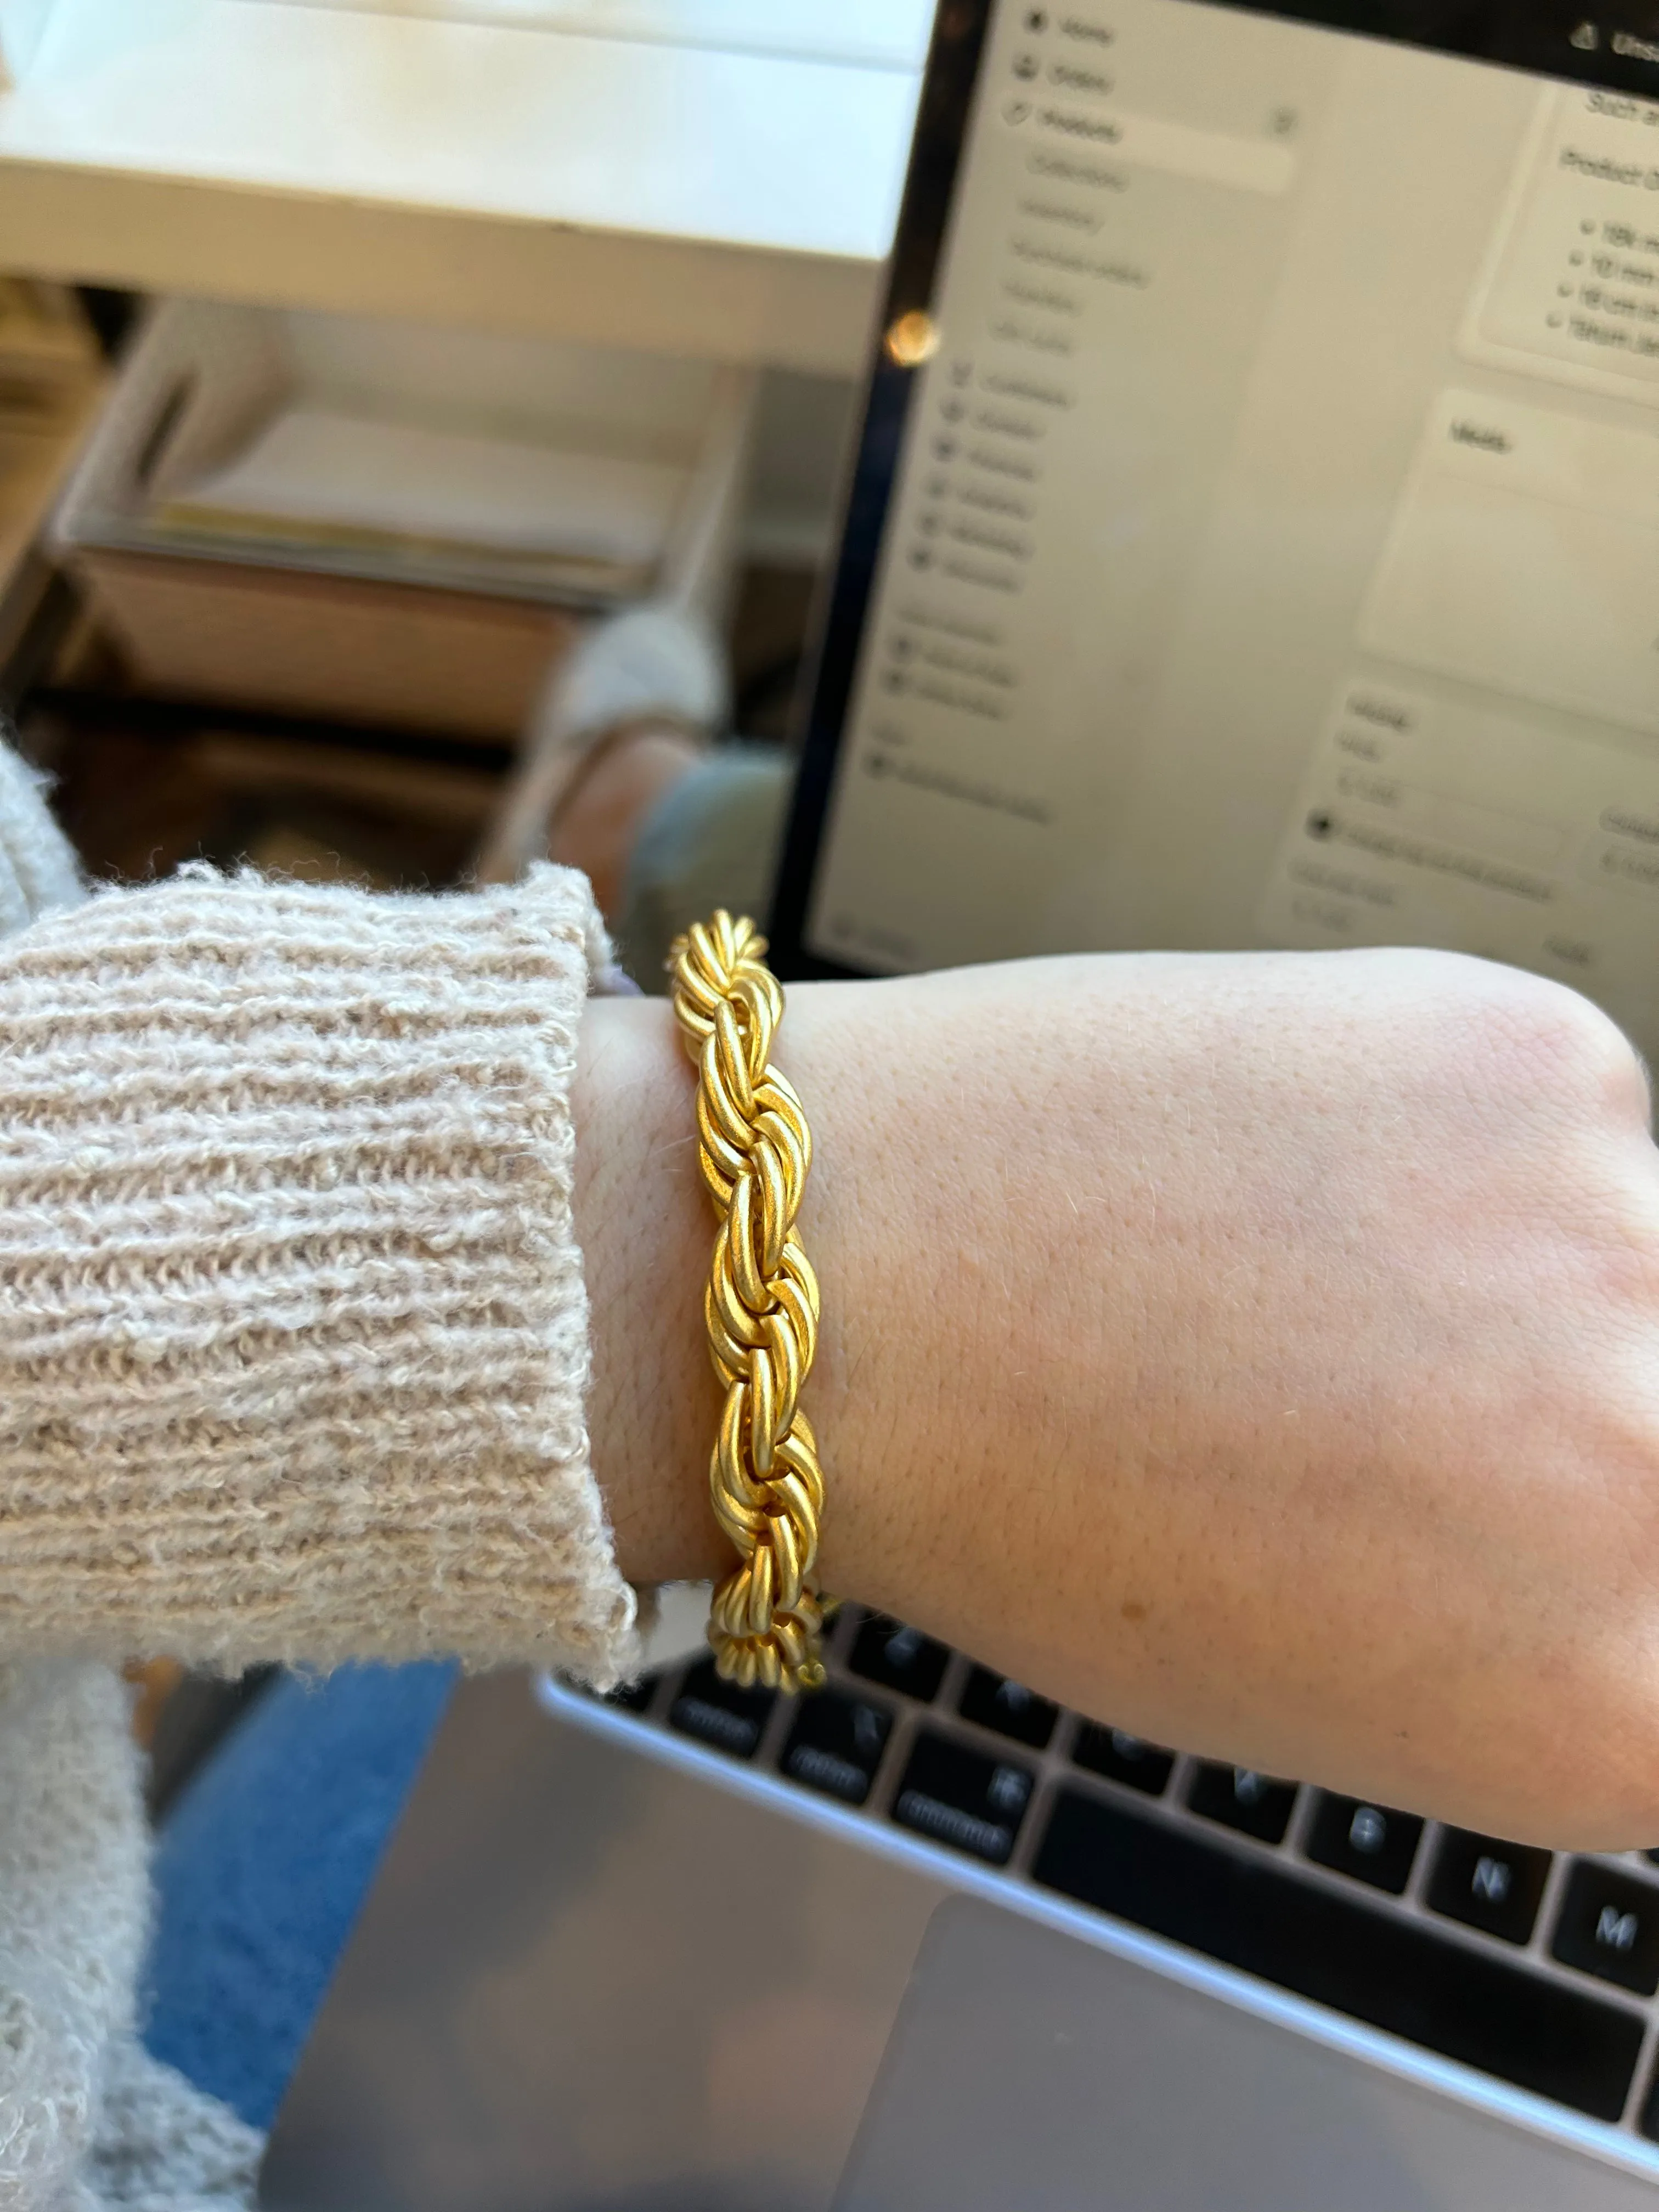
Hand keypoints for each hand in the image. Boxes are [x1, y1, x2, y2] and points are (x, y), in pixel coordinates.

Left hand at [576, 947, 1658, 1847]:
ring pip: (1630, 1253)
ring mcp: (1616, 1238)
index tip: (1521, 1510)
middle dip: (1561, 1412)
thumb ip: (1521, 1634)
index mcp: (1607, 1710)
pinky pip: (1561, 1115)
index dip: (1606, 1566)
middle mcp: (1658, 1476)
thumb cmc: (1029, 1517)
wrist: (845, 1288)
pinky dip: (1451, 1136)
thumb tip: (1616, 1545)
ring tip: (1308, 1266)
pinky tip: (1284, 1159)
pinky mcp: (1543, 1053)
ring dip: (1511, 1264)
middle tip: (1400, 1381)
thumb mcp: (1319, 1679)